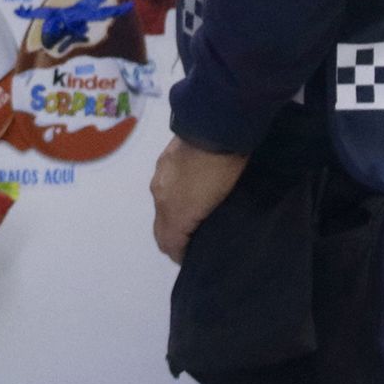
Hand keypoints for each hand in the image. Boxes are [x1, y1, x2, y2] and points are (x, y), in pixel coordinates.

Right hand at [151, 137, 248, 264]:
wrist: (215, 125)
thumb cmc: (224, 170)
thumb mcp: (220, 204)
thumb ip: (202, 224)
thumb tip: (199, 236)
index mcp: (172, 211)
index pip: (168, 244)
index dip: (180, 255)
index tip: (195, 258)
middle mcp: (159, 195)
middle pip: (161, 228)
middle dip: (174, 238)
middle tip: (196, 239)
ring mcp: (160, 175)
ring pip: (163, 206)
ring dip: (175, 214)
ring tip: (198, 211)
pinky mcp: (165, 159)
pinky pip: (166, 186)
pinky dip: (175, 195)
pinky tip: (193, 187)